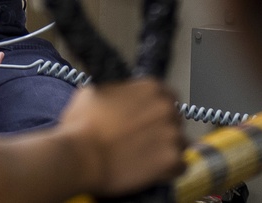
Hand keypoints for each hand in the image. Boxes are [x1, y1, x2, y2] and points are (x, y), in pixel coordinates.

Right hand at [60, 77, 185, 195]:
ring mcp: (172, 135)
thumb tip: (114, 98)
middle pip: (175, 119)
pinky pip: (180, 166)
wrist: (80, 156)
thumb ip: (115, 92)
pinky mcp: (171, 161)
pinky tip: (153, 172)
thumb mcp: (93, 93)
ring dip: (168, 149)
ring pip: (181, 142)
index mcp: (150, 88)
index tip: (147, 119)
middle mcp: (166, 108)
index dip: (157, 109)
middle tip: (144, 140)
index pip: (168, 96)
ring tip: (148, 158)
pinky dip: (170, 170)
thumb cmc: (81, 124)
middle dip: (163, 129)